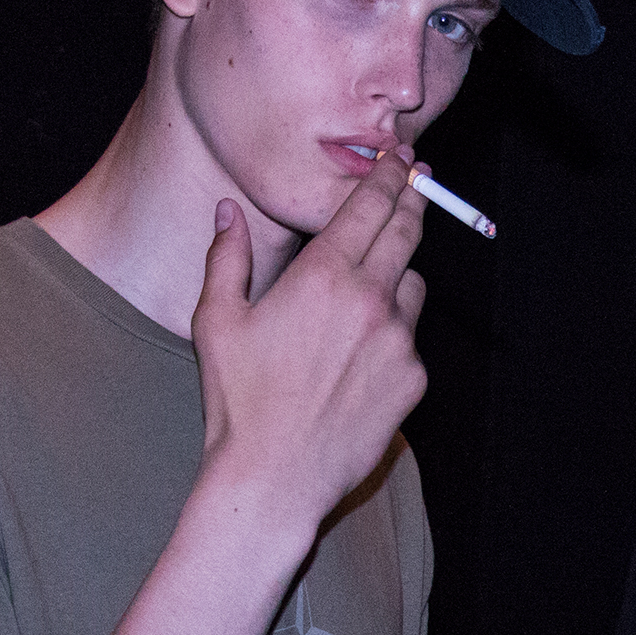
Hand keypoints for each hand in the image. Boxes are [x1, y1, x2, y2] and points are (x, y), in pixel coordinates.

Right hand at [189, 151, 428, 514]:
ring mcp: (399, 342)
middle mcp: (372, 301)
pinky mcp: (413, 380)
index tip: (400, 157)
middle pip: (407, 233)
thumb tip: (227, 211)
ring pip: (413, 288)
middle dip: (414, 200)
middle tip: (419, 180)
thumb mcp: (216, 321)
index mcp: (324, 277)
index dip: (388, 175)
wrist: (274, 477)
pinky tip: (359, 359)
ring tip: (365, 294)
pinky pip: (411, 340)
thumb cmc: (238, 401)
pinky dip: (393, 336)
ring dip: (397, 278)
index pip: (370, 206)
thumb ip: (227, 257)